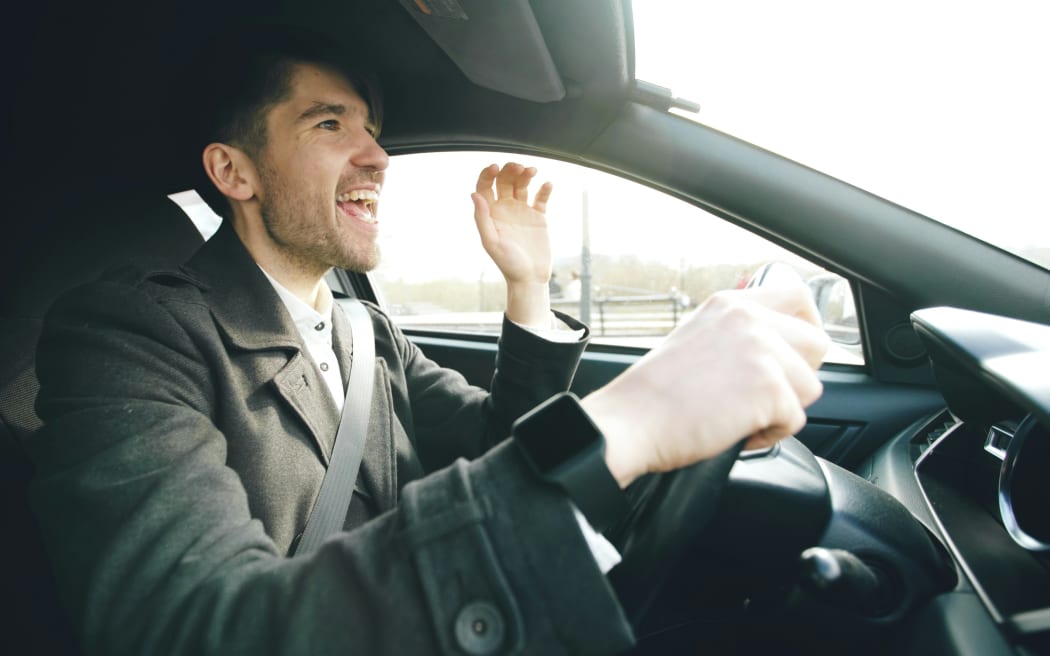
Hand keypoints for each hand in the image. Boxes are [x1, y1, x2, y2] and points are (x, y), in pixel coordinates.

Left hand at [471, 163, 554, 326]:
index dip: (488, 174)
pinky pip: (541, 198)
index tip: (496, 167)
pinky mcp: (538, 217)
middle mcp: (505, 209)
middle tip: (518, 167)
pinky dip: (544, 189)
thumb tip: (474, 195)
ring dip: (526, 175)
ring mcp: (522, 211)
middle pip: (505, 181)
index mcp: (490, 213)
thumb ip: (482, 218)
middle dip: (510, 170)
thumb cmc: (508, 264)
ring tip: (532, 171)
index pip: (485, 186)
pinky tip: (547, 185)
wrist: (530, 278)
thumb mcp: (491, 242)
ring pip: (523, 185)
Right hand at [582, 282, 829, 487]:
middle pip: (817, 343)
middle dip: (799, 375)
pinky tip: (736, 430)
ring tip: (741, 415)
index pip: (798, 297)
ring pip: (811, 386)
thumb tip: (778, 338)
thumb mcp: (698, 340)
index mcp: (731, 304)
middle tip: (763, 394)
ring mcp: (761, 350)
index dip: (807, 327)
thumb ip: (737, 332)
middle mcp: (749, 319)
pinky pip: (796, 419)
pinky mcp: (769, 387)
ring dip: (783, 408)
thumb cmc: (655, 394)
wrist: (631, 421)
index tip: (797, 351)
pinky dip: (770, 434)